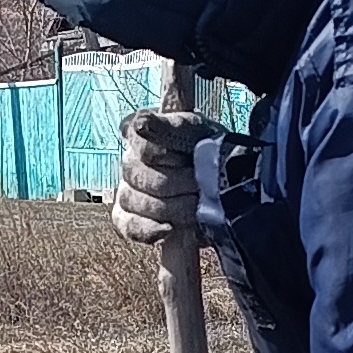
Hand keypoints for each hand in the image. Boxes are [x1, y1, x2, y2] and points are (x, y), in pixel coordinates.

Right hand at [112, 107, 206, 245]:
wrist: (226, 186)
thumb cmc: (209, 151)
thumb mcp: (197, 132)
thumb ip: (169, 126)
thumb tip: (140, 123)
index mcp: (139, 131)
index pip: (140, 143)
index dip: (165, 153)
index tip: (188, 157)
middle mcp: (129, 160)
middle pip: (137, 175)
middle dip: (175, 182)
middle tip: (200, 183)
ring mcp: (126, 191)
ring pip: (133, 201)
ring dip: (170, 206)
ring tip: (195, 204)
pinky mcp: (128, 219)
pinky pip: (128, 226)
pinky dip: (148, 230)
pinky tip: (169, 228)